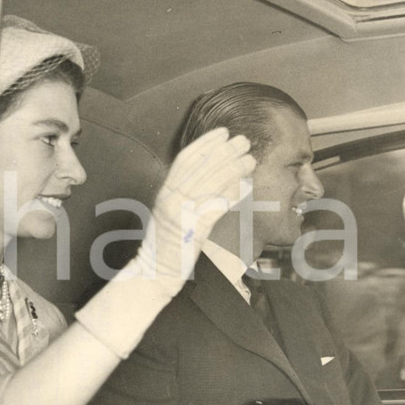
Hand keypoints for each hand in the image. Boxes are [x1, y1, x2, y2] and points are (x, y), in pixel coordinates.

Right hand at [133, 128, 255, 292]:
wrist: (154, 272)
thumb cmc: (166, 245)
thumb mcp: (171, 213)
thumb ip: (186, 195)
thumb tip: (215, 178)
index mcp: (165, 192)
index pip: (185, 160)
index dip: (205, 143)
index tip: (223, 133)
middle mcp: (170, 200)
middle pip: (200, 168)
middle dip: (224, 151)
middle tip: (243, 141)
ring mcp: (180, 214)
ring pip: (210, 184)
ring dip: (233, 169)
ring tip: (250, 160)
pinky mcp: (192, 231)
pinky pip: (214, 207)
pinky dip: (230, 195)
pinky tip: (244, 187)